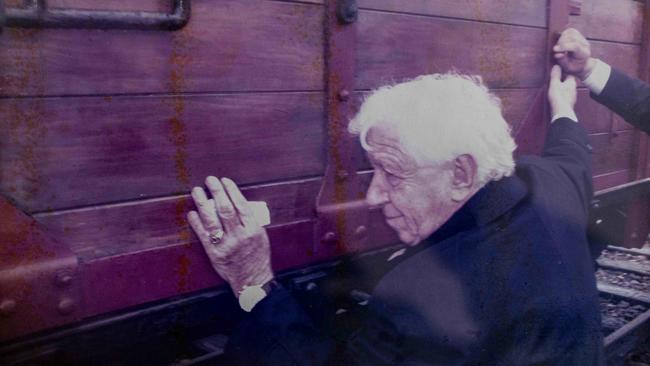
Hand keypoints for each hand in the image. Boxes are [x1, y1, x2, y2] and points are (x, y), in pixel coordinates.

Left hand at [187, 176, 273, 295]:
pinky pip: (203, 235)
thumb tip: (235, 201)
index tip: (224, 180)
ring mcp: (226, 245)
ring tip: (197, 191)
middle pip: (225, 209)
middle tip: (209, 180)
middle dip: (217, 192)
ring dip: (203, 204)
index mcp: (253, 229)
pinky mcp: (214, 254)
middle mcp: (239, 236)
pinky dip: (197, 223)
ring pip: (212, 221)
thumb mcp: (261, 235)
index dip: (232, 191)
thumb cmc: (257, 255)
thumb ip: (250, 219)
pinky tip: (192, 212)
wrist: (252, 279)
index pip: (241, 205)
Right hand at [548, 65, 576, 117]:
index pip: (569, 74)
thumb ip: (555, 75)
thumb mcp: (554, 84)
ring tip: (554, 90)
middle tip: (554, 82)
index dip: (563, 73)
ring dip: (562, 89)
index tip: (557, 73)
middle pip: (568, 82)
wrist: (561, 112)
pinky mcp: (569, 103)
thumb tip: (556, 66)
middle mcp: (574, 89)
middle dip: (562, 81)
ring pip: (567, 90)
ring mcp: (572, 97)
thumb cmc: (558, 97)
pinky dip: (562, 96)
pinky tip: (557, 98)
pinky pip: (566, 97)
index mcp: (572, 82)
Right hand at [553, 28, 595, 79]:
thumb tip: (557, 54)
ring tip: (559, 46)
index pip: (575, 46)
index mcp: (584, 54)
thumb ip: (562, 61)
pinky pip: (570, 31)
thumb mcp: (568, 68)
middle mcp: (585, 44)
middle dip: (561, 43)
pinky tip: (561, 41)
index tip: (554, 49)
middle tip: (557, 50)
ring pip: (571, 32)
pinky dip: (563, 34)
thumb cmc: (573, 67)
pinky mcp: (579, 35)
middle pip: (572, 38)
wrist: (581, 64)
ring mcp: (583, 39)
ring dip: (562, 38)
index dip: (564, 46)